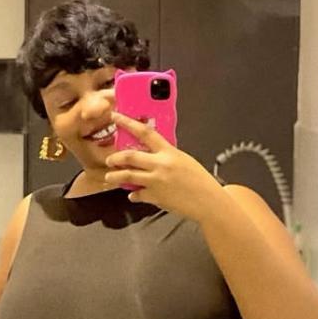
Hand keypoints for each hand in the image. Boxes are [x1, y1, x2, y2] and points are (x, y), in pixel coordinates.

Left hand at [104, 111, 221, 221]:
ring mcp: (156, 181)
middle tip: (109, 160)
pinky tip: (132, 195)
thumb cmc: (200, 181)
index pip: (145, 132)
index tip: (116, 117)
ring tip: (110, 177)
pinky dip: (133, 195)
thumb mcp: (184, 160)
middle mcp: (160, 165)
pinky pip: (137, 194)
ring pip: (128, 176)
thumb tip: (152, 156)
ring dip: (115, 176)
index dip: (128, 123)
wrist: (207, 201)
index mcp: (169, 152)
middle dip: (115, 158)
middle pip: (130, 156)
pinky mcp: (155, 197)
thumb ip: (166, 156)